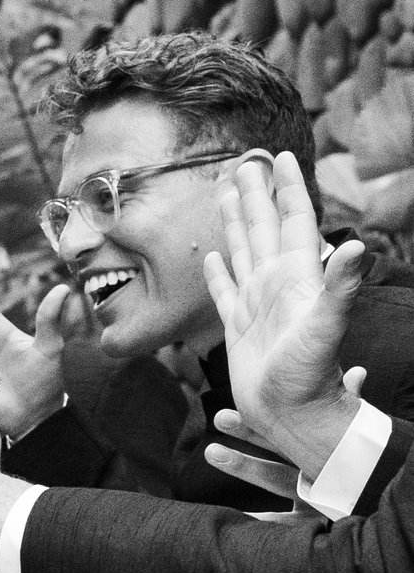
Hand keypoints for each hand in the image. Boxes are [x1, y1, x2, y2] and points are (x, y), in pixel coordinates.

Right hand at [200, 150, 368, 479]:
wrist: (292, 415)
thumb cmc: (310, 375)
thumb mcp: (326, 325)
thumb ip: (341, 285)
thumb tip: (359, 247)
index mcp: (296, 275)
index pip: (294, 219)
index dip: (287, 189)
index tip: (282, 157)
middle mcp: (277, 283)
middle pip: (265, 227)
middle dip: (256, 195)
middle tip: (247, 163)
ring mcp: (257, 304)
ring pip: (244, 251)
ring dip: (235, 223)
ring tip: (225, 193)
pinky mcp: (238, 328)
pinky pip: (225, 291)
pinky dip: (219, 272)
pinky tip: (213, 257)